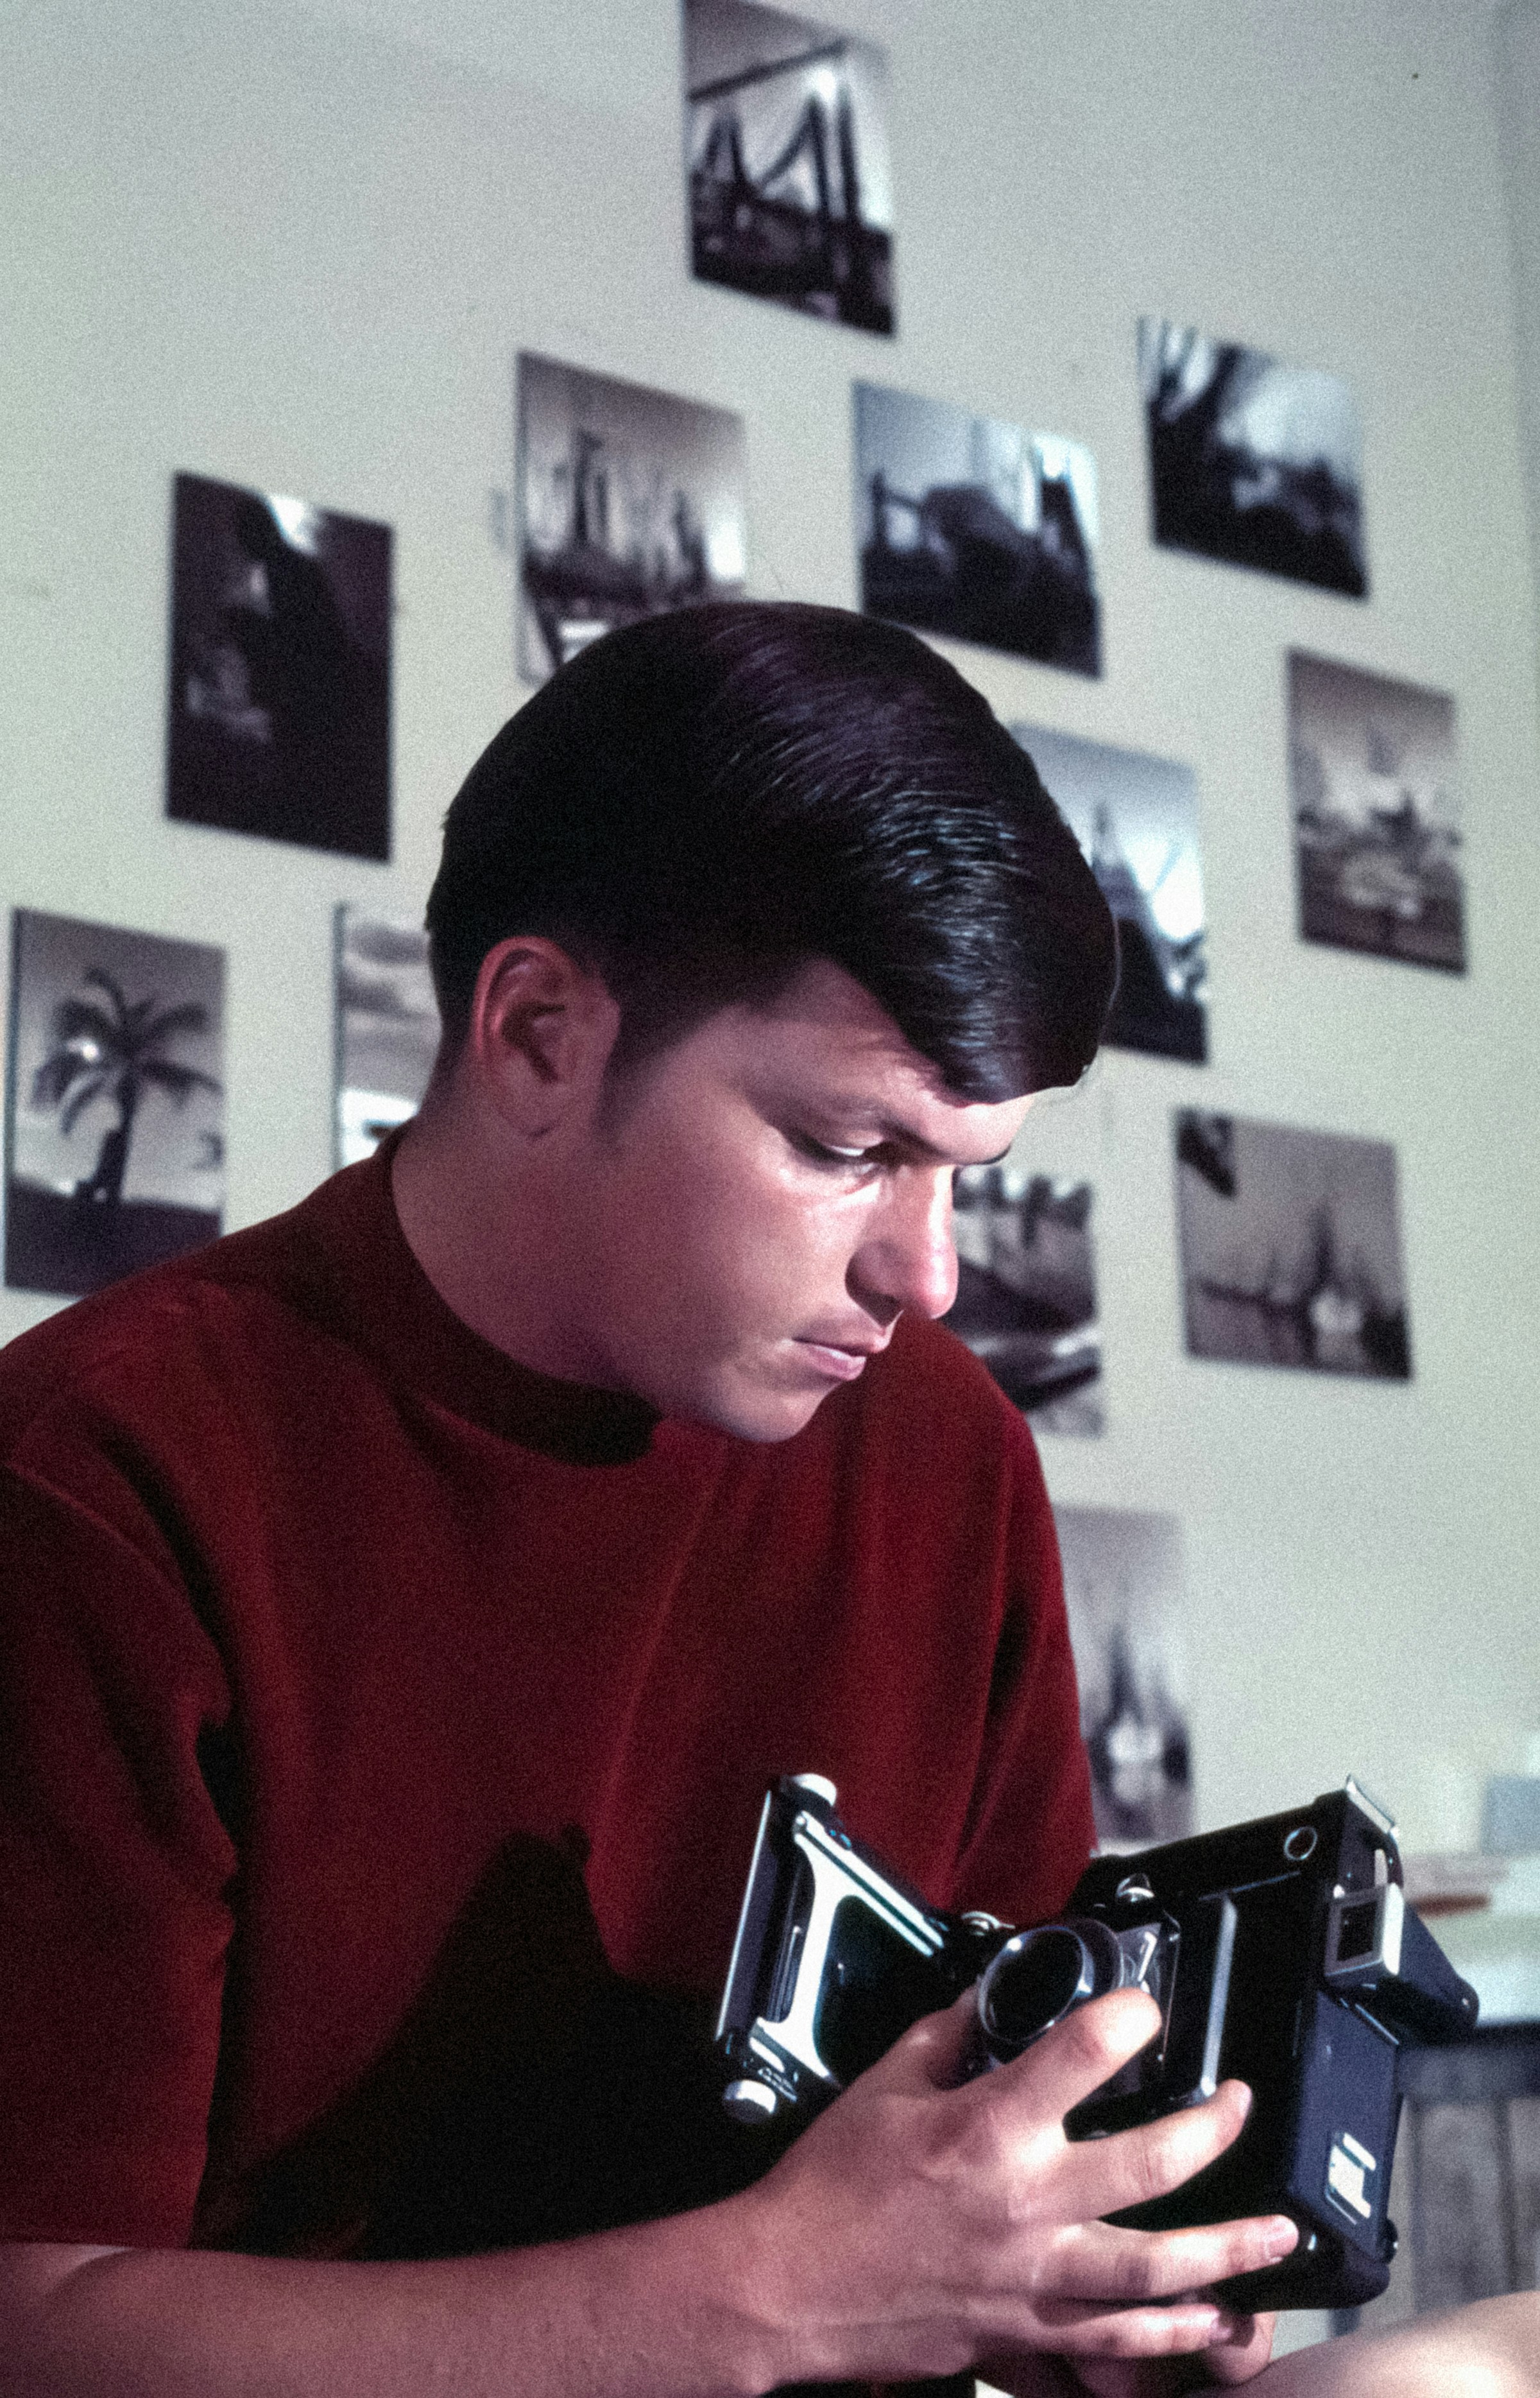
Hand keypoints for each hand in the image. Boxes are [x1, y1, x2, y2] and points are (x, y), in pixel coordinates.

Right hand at [724, 1985, 1298, 2389]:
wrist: (791, 2287)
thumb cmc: (828, 2191)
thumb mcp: (885, 2085)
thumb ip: (948, 2038)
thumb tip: (988, 2002)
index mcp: (986, 2130)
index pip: (1082, 2054)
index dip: (1126, 2018)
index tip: (1145, 2007)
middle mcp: (1024, 2204)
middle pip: (1151, 2165)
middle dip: (1213, 2130)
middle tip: (1240, 2106)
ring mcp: (1033, 2276)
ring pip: (1157, 2269)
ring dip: (1228, 2250)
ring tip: (1279, 2233)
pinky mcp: (1026, 2331)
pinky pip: (1118, 2339)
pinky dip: (1174, 2333)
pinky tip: (1214, 2321)